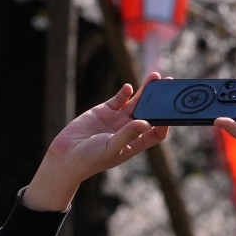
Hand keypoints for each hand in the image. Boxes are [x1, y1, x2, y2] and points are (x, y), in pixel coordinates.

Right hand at [23, 72, 169, 210]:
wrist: (65, 156)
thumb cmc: (90, 159)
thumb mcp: (110, 148)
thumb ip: (127, 134)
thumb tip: (145, 122)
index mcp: (134, 143)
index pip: (156, 133)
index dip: (165, 123)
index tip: (170, 113)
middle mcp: (129, 130)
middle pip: (149, 112)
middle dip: (159, 100)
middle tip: (169, 85)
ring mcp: (117, 119)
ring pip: (136, 102)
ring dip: (146, 90)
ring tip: (155, 77)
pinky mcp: (104, 110)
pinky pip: (119, 99)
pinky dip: (124, 92)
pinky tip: (128, 87)